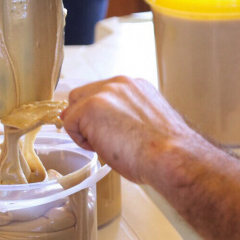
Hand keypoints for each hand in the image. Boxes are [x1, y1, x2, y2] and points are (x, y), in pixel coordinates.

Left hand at [62, 76, 202, 185]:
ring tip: (106, 145)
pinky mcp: (90, 107)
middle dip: (84, 118)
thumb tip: (106, 125)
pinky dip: (79, 139)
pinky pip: (69, 122)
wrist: (171, 156)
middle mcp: (120, 83)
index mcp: (136, 86)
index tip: (108, 131)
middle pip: (83, 95)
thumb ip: (125, 116)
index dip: (99, 114)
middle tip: (102, 140)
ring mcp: (104, 92)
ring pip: (74, 108)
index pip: (103, 93)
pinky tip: (101, 147)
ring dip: (83, 129)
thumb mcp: (147, 124)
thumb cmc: (164, 150)